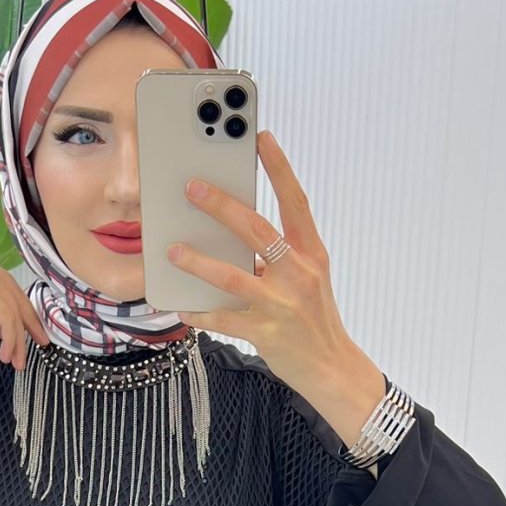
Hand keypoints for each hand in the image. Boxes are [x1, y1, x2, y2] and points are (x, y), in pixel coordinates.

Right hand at [0, 240, 50, 369]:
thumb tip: (12, 329)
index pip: (6, 282)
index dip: (22, 309)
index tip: (32, 330)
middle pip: (14, 292)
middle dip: (27, 323)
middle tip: (37, 344)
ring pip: (12, 307)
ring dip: (18, 337)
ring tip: (16, 359)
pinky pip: (6, 316)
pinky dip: (10, 338)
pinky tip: (4, 353)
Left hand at [166, 129, 356, 392]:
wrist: (332, 368)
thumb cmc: (313, 318)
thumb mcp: (306, 279)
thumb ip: (276, 256)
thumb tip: (230, 236)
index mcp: (312, 254)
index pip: (296, 202)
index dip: (279, 168)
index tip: (261, 137)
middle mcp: (299, 274)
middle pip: (258, 230)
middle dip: (222, 206)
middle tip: (193, 187)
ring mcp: (282, 305)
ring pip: (233, 277)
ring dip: (199, 262)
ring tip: (173, 250)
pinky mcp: (265, 333)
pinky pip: (223, 319)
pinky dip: (200, 312)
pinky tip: (181, 306)